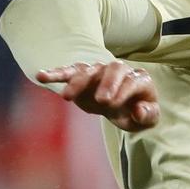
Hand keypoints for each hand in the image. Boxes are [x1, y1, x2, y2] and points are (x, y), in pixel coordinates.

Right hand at [36, 60, 160, 130]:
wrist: (125, 105)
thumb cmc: (138, 112)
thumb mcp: (148, 119)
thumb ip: (147, 115)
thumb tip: (138, 111)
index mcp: (139, 79)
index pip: (132, 80)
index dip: (123, 90)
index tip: (113, 104)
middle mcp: (120, 70)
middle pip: (112, 69)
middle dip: (106, 83)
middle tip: (101, 101)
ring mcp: (100, 71)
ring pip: (88, 71)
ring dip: (77, 82)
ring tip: (65, 97)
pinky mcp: (83, 76)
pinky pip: (69, 72)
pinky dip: (55, 73)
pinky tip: (40, 76)